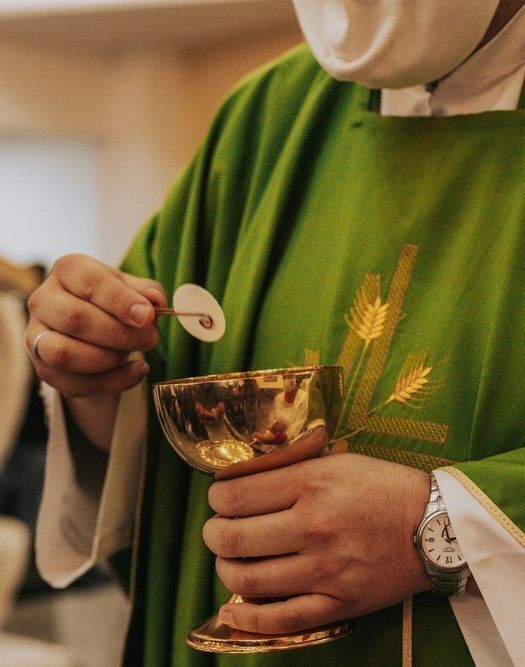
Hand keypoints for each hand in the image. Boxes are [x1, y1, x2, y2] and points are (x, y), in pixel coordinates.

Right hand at [26, 253, 166, 396]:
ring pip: (65, 354)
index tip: (147, 317)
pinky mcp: (44, 368)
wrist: (95, 330)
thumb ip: (146, 292)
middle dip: (119, 334)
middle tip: (150, 339)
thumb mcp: (133, 289)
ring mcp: (37, 336)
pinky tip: (135, 371)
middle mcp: (44, 299)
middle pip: (75, 318)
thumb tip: (154, 301)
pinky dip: (112, 381)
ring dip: (109, 359)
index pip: (90, 282)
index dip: (121, 301)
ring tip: (136, 355)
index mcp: (68, 270)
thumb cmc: (113, 303)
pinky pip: (74, 383)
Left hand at [204, 452, 430, 634]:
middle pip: (232, 538)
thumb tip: (237, 479)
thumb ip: (287, 466)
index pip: (236, 495)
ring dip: (225, 570)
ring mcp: (325, 571)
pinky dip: (248, 619)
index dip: (216, 497)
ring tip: (229, 560)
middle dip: (213, 534)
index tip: (219, 497)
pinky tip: (232, 611)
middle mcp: (313, 527)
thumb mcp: (334, 459)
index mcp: (311, 485)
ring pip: (248, 579)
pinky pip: (282, 619)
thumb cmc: (382, 485)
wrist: (436, 524)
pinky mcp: (339, 604)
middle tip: (217, 530)